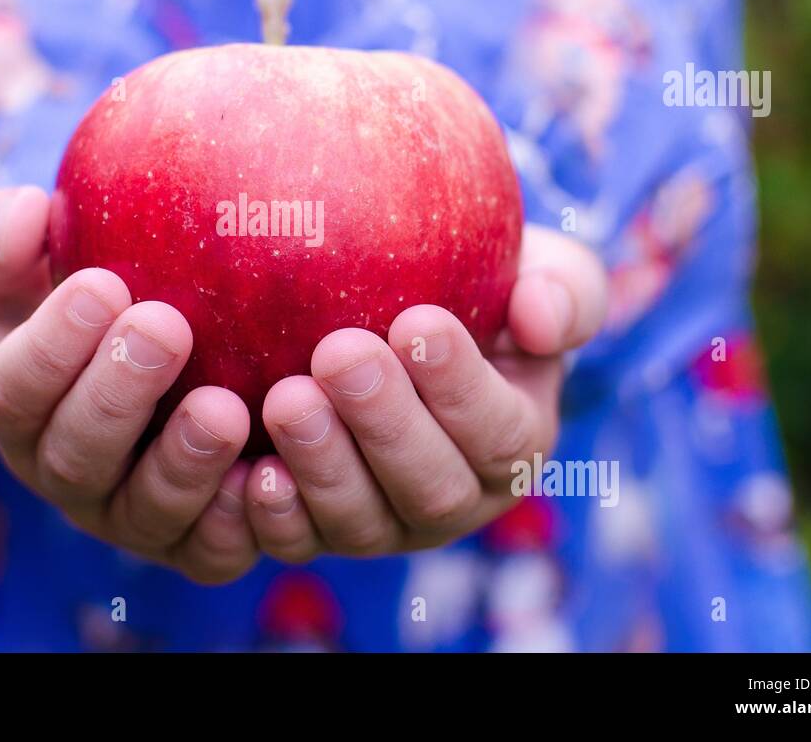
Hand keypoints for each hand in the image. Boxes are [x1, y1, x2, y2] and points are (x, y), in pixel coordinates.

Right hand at [0, 186, 258, 583]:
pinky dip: (237, 522)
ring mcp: (134, 518)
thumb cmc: (107, 298)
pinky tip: (269, 473)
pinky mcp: (199, 546)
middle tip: (165, 327)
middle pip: (76, 457)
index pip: (15, 390)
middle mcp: (70, 475)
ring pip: (147, 512)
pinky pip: (213, 553)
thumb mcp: (43, 263)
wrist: (184, 358)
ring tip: (223, 408)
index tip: (102, 285)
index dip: (51, 346)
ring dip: (182, 463)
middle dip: (116, 396)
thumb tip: (25, 209)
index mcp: (23, 409)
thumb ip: (9, 236)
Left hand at [243, 225, 608, 560]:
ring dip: (322, 465)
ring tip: (286, 397)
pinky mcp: (315, 533)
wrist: (389, 312)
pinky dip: (271, 514)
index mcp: (515, 444)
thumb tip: (540, 315)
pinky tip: (246, 469)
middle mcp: (454, 499)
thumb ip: (563, 290)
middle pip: (431, 488)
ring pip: (360, 521)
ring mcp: (383, 524)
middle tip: (340, 353)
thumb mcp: (536, 269)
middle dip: (385, 424)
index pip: (500, 431)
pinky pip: (295, 541)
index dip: (461, 385)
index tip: (419, 321)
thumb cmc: (472, 285)